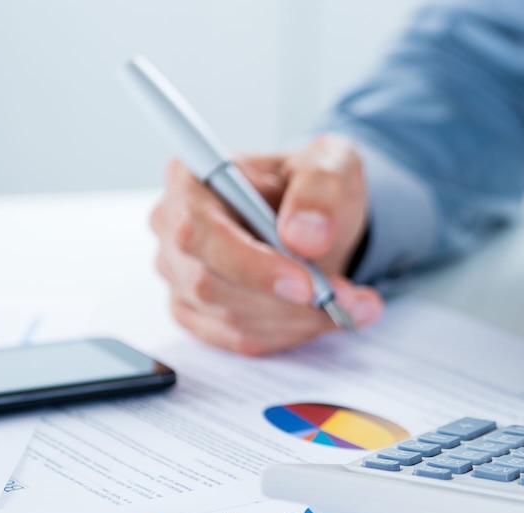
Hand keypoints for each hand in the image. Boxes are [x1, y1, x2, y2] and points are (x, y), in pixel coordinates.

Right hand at [149, 135, 381, 354]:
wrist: (319, 218)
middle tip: (345, 298)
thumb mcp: (332, 164)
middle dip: (286, 302)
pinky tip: (325, 316)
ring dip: (298, 320)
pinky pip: (240, 338)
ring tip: (350, 303)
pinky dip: (290, 334)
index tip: (305, 285)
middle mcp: (173, 227)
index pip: (200, 232)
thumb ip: (320, 189)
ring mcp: (180, 274)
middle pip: (211, 285)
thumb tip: (302, 236)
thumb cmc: (314, 186)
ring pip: (231, 318)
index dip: (250, 265)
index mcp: (192, 180)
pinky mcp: (197, 311)